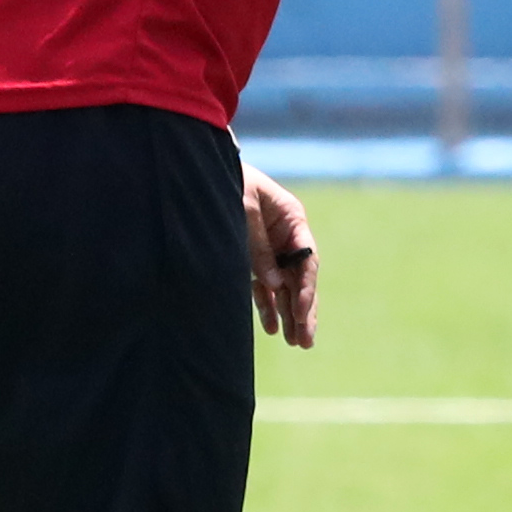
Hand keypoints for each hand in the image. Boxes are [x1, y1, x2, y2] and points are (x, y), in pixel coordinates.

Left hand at [239, 164, 321, 348]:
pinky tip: (271, 328)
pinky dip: (267, 305)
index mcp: (292, 218)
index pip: (306, 259)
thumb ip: (259, 247)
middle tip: (306, 341)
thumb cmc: (229, 181)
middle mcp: (286, 235)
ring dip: (289, 314)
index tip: (303, 314)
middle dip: (304, 311)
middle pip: (300, 278)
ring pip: (284, 286)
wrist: (205, 169)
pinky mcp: (253, 256)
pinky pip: (264, 285)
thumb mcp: (243, 210)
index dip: (306, 289)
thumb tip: (275, 284)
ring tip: (295, 342)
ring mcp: (270, 247)